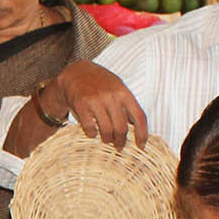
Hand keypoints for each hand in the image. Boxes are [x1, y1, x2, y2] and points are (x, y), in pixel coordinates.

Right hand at [28, 63, 149, 145]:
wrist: (75, 72)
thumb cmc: (100, 81)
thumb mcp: (118, 87)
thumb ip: (127, 104)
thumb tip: (135, 126)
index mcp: (124, 93)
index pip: (139, 117)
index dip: (142, 134)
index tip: (141, 146)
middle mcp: (112, 97)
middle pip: (122, 127)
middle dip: (121, 141)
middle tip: (119, 146)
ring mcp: (96, 101)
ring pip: (107, 130)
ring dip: (107, 139)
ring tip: (107, 140)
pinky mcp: (82, 105)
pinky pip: (90, 128)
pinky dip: (92, 134)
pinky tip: (93, 133)